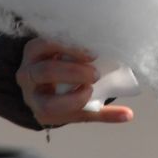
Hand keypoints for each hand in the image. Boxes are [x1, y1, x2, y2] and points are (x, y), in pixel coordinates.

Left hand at [16, 38, 135, 126]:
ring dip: (69, 53)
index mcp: (41, 109)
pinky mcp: (32, 49)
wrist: (42, 84)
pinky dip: (65, 42)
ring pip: (43, 53)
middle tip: (95, 74)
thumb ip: (102, 113)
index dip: (71, 100)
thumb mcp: (80, 110)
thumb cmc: (65, 99)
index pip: (49, 107)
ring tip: (92, 56)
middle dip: (72, 73)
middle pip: (45, 75)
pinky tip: (84, 46)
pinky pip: (45, 42)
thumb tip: (129, 115)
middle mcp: (28, 87)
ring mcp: (27, 66)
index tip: (91, 91)